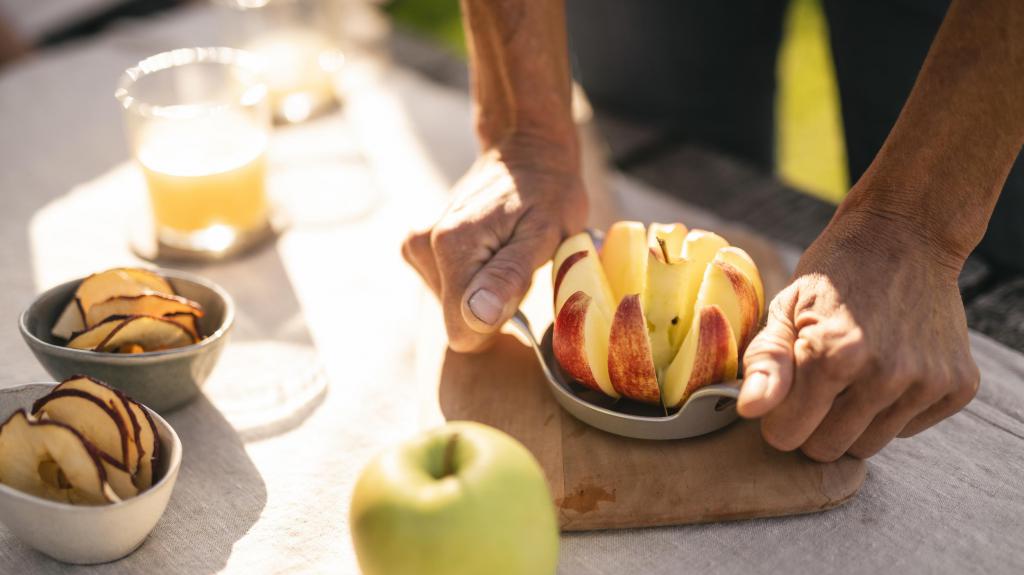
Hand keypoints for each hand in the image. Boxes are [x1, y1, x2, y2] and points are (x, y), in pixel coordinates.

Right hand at [402, 139, 586, 352]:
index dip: (498, 320)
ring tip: (507, 251)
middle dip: (493, 302)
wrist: (526, 153)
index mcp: (451, 247)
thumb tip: (477, 316)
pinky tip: (490, 250)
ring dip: (485, 290)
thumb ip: (509, 276)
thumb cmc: (548, 192)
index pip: (464, 331)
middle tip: (518, 262)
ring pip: (453, 307)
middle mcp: (423, 246)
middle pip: (459, 319)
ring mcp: (417, 246)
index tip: (520, 287)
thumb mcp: (545, 233)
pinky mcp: (418, 248)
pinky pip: (447, 290)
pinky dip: (473, 279)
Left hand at [737, 204, 980, 460]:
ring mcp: (927, 382)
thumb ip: (764, 362)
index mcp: (833, 356)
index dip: (780, 416)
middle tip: (819, 383)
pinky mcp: (958, 386)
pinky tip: (890, 367)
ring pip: (869, 446)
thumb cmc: (834, 276)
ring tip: (853, 374)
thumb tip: (747, 411)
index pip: (788, 436)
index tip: (786, 391)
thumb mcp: (786, 308)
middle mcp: (885, 375)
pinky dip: (894, 409)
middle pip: (829, 449)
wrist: (905, 237)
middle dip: (814, 424)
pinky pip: (909, 429)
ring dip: (853, 421)